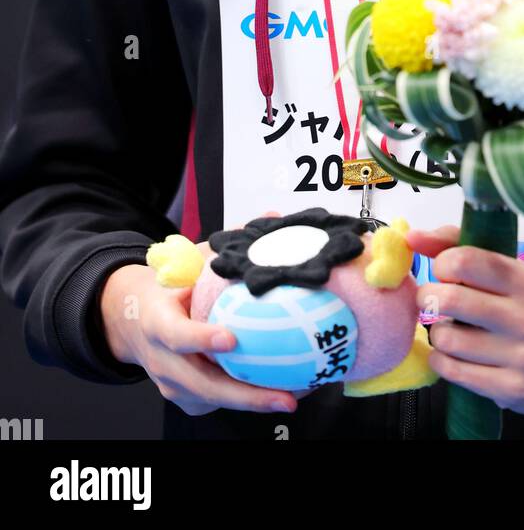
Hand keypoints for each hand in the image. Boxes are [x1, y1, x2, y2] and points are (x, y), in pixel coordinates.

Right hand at [99, 214, 308, 417]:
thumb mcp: (187, 261)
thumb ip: (226, 245)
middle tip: (285, 396)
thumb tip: (271, 218)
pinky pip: (215, 404)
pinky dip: (246, 401)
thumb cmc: (165, 287)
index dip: (202, 339)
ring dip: (253, 402)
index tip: (232, 339)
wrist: (130, 319)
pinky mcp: (184, 397)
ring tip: (294, 397)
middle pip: (202, 385)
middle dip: (245, 395)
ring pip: (212, 400)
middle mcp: (162, 360)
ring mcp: (171, 384)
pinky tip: (281, 393)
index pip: (177, 335)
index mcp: (157, 323)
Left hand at [406, 224, 523, 415]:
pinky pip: (453, 372)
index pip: (468, 261)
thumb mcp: (512, 269)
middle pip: (451, 300)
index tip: (445, 271)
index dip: (443, 263)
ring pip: (448, 339)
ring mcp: (522, 357)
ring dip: (437, 332)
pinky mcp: (513, 389)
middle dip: (430, 297)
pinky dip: (442, 361)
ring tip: (449, 329)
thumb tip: (412, 237)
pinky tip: (451, 354)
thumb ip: (460, 245)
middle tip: (434, 299)